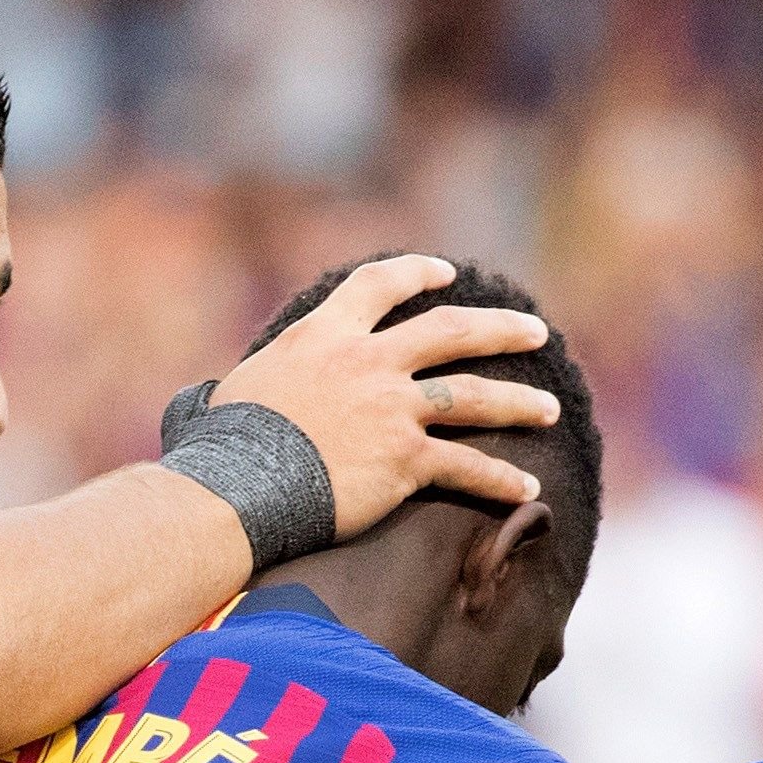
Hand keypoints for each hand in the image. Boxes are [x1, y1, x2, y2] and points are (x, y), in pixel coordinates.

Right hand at [209, 253, 561, 528]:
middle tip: (536, 332)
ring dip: (517, 402)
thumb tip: (213, 402)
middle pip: (450, 331)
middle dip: (499, 329)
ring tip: (549, 409)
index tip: (446, 273)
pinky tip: (528, 490)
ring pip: (472, 397)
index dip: (417, 274)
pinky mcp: (405, 460)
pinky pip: (465, 467)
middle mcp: (368, 362)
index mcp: (325, 335)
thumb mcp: (232, 391)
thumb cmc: (221, 447)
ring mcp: (392, 409)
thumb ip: (254, 385)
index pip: (379, 286)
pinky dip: (499, 480)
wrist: (236, 487)